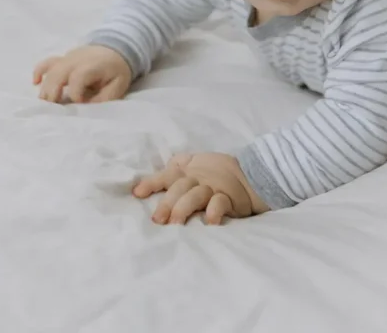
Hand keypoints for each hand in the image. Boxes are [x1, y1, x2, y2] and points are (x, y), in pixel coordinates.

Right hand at [33, 45, 131, 102]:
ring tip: (45, 103)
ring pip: (51, 70)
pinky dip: (39, 71)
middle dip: (53, 92)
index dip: (76, 92)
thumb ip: (104, 97)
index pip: (78, 76)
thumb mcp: (118, 86)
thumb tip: (85, 107)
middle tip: (53, 108)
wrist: (117, 47)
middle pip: (59, 73)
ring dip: (45, 87)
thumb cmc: (117, 70)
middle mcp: (78, 59)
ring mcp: (69, 57)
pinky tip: (35, 83)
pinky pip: (48, 62)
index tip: (79, 103)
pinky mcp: (64, 58)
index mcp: (93, 65)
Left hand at [132, 153, 269, 225]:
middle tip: (158, 219)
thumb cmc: (216, 171)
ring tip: (176, 224)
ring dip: (184, 208)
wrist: (249, 173)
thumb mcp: (195, 163)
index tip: (137, 193)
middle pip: (179, 188)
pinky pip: (220, 203)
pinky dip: (214, 212)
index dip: (151, 183)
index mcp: (187, 171)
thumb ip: (176, 167)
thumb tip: (154, 176)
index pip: (166, 175)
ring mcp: (212, 188)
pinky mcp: (228, 198)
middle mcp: (197, 179)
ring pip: (196, 195)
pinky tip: (209, 222)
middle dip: (167, 203)